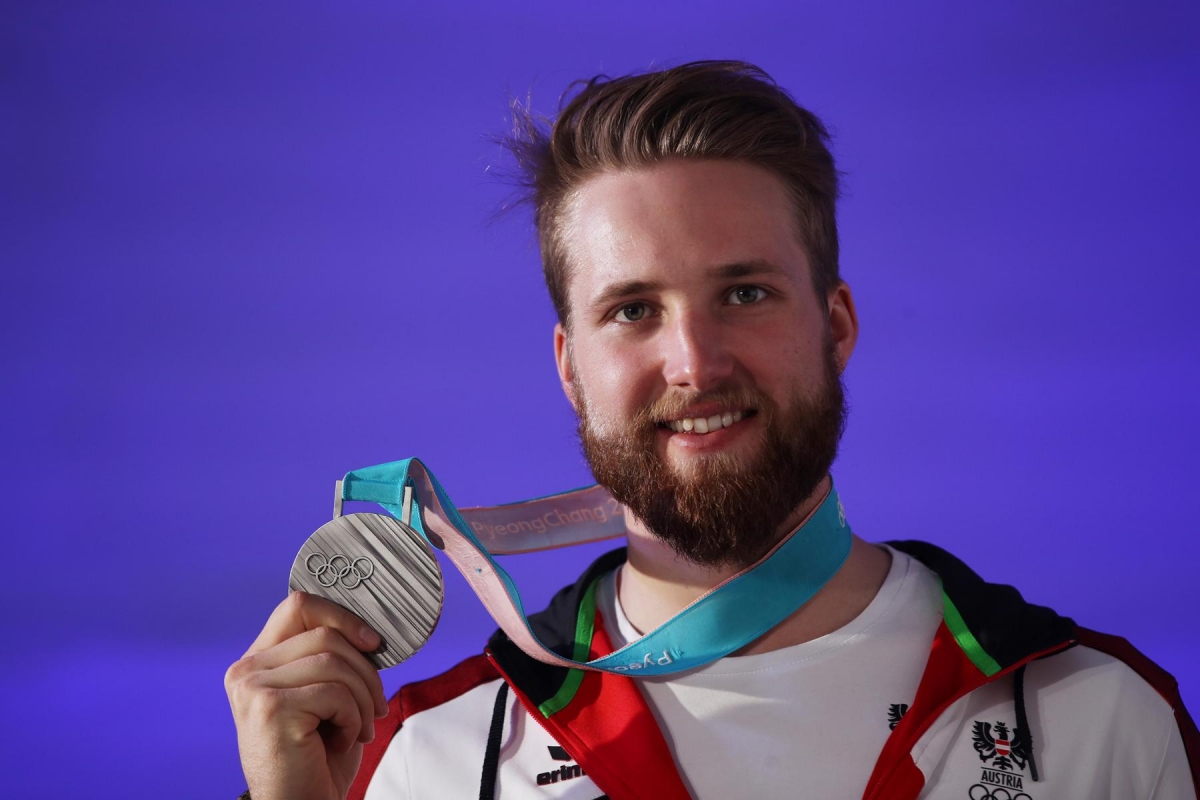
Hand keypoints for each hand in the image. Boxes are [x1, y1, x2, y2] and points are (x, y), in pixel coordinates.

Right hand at [225, 592, 390, 799]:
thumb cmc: (318, 757)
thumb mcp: (325, 696)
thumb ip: (332, 658)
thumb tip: (369, 630)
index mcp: (258, 660)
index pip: (298, 606)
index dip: (342, 617)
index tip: (373, 643)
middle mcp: (246, 670)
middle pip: (325, 635)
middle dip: (365, 671)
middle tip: (374, 706)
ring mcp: (253, 688)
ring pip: (334, 662)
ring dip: (362, 698)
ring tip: (358, 727)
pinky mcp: (270, 709)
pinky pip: (334, 692)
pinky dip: (352, 718)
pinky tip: (342, 741)